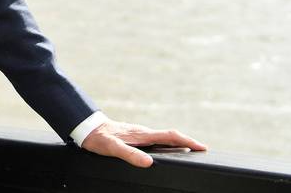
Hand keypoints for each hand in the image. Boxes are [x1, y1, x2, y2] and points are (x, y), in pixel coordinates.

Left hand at [81, 120, 206, 167]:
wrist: (88, 127)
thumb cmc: (99, 138)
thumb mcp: (112, 148)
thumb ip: (129, 154)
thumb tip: (148, 162)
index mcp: (142, 134)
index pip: (171, 136)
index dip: (187, 141)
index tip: (202, 147)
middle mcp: (144, 132)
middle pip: (171, 136)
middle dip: (188, 142)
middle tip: (202, 150)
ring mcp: (140, 133)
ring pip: (164, 137)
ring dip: (178, 143)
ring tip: (189, 151)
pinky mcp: (135, 136)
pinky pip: (157, 140)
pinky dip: (167, 144)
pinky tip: (166, 151)